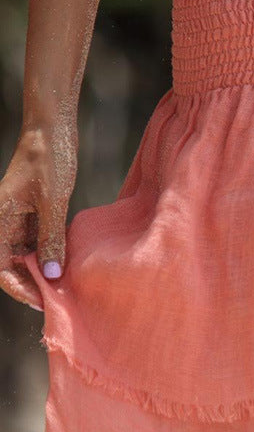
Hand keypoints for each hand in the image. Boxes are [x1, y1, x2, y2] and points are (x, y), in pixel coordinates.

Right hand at [0, 125, 77, 309]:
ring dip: (43, 271)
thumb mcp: (53, 201)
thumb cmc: (49, 159)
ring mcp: (20, 218)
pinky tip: (69, 265)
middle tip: (60, 301)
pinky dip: (51, 254)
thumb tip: (51, 274)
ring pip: (27, 255)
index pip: (0, 267)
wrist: (52, 128)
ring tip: (67, 288)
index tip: (43, 303)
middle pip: (12, 264)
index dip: (19, 288)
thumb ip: (50, 237)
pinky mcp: (35, 212)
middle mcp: (4, 221)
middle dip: (33, 284)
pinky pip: (39, 241)